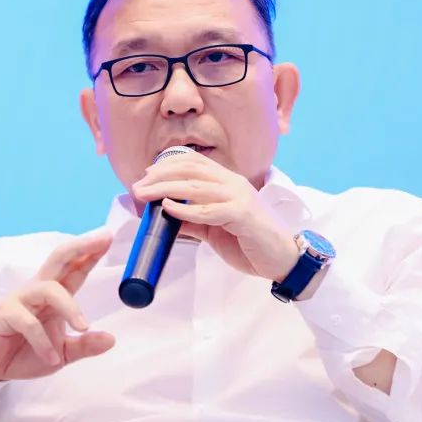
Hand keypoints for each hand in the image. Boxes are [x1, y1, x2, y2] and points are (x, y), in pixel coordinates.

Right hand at [0, 229, 114, 380]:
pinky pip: (27, 322)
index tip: (107, 237)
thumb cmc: (25, 352)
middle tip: (104, 238)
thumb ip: (84, 345)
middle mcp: (37, 290)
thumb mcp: (62, 353)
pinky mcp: (4, 315)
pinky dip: (43, 341)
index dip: (90, 253)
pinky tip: (50, 358)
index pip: (74, 269)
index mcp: (53, 295)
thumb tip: (111, 340)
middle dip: (81, 247)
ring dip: (70, 308)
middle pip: (59, 259)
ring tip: (83, 328)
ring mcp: (19, 300)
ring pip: (48, 289)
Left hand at [131, 153, 299, 281]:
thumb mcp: (216, 228)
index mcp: (229, 182)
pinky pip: (208, 210)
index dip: (168, 164)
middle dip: (160, 176)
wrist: (283, 259)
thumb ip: (195, 220)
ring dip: (165, 189)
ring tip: (144, 195)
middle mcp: (233, 183)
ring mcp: (239, 197)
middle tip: (138, 187)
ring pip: (195, 187)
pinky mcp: (242, 215)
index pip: (195, 162)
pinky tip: (168, 209)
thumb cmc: (251, 242)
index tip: (147, 174)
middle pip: (190, 170)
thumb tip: (166, 217)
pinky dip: (185, 209)